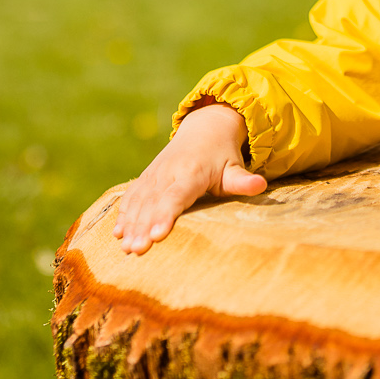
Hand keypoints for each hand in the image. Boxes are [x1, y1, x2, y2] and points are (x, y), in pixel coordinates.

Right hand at [112, 104, 264, 255]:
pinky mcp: (146, 177)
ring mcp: (154, 175)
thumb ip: (243, 180)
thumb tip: (261, 185)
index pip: (176, 196)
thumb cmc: (222, 155)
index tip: (157, 235)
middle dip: (143, 227)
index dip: (165, 215)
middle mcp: (169, 173)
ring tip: (126, 248)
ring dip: (131, 225)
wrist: (204, 128)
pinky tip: (117, 233)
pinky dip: (124, 214)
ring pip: (139, 201)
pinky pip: (131, 196)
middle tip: (137, 251)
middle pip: (153, 203)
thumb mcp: (234, 167)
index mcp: (192, 172)